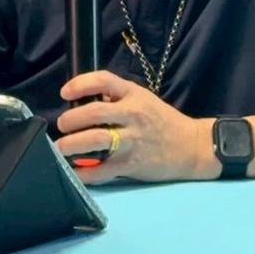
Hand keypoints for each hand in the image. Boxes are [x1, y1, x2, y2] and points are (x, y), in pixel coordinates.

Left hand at [56, 70, 216, 183]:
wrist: (192, 147)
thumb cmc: (162, 120)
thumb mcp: (142, 98)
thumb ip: (116, 97)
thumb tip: (83, 99)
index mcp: (133, 95)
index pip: (103, 80)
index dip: (80, 84)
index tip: (64, 93)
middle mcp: (132, 115)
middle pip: (94, 112)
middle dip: (71, 119)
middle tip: (62, 125)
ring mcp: (132, 140)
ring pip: (96, 139)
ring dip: (72, 144)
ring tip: (62, 147)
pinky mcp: (132, 164)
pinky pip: (103, 170)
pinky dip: (85, 172)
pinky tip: (75, 172)